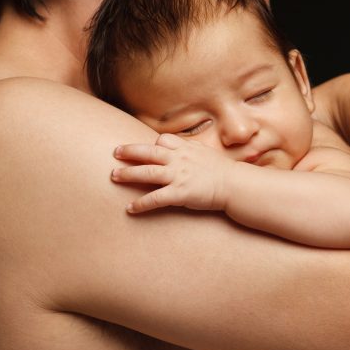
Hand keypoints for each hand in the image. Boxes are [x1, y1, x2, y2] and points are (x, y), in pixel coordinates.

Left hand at [110, 133, 235, 212]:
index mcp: (186, 149)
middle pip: (148, 152)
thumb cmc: (224, 172)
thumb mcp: (207, 154)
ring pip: (146, 172)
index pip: (163, 141)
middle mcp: (179, 160)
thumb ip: (193, 150)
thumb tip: (185, 147)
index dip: (154, 145)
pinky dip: (140, 204)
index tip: (147, 149)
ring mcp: (178, 176)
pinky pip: (155, 198)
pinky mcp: (179, 193)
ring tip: (113, 176)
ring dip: (128, 174)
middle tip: (115, 152)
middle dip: (129, 151)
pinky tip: (130, 209)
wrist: (235, 185)